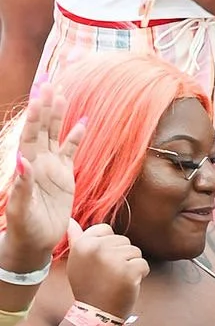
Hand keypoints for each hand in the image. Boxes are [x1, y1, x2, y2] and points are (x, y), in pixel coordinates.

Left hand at [0, 100, 72, 279]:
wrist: (36, 241)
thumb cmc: (24, 227)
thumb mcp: (21, 208)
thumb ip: (22, 185)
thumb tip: (23, 161)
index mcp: (27, 165)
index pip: (31, 134)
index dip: (35, 114)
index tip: (40, 95)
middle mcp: (38, 161)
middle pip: (42, 128)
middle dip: (45, 107)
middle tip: (49, 84)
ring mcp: (51, 167)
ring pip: (55, 135)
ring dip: (58, 116)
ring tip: (62, 95)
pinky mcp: (64, 176)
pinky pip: (71, 152)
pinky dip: (76, 137)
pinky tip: (82, 123)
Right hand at [60, 221, 143, 319]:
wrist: (96, 314)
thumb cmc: (88, 286)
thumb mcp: (76, 261)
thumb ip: (75, 239)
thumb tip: (70, 220)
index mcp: (83, 243)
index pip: (106, 229)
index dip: (108, 246)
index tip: (101, 262)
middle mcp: (96, 248)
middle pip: (123, 240)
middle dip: (121, 257)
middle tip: (108, 275)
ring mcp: (113, 259)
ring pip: (135, 251)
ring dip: (130, 265)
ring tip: (116, 280)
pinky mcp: (129, 271)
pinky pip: (143, 264)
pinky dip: (140, 275)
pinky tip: (127, 285)